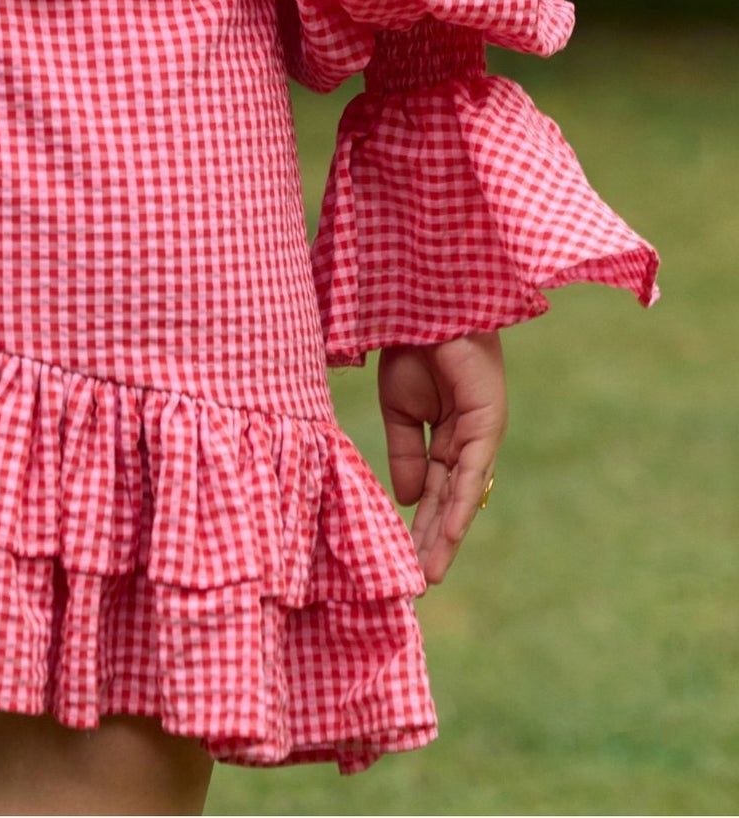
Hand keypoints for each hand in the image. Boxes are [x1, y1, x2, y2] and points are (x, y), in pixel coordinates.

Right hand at [378, 330, 505, 586]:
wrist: (422, 304)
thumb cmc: (411, 342)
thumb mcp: (398, 406)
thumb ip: (405, 452)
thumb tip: (408, 501)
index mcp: (444, 435)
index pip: (432, 490)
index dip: (420, 524)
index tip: (404, 559)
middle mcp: (466, 441)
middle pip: (448, 502)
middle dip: (432, 541)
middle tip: (418, 583)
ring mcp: (479, 435)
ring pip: (462, 497)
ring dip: (446, 536)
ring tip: (429, 574)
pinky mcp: (487, 424)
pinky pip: (472, 474)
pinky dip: (460, 505)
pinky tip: (448, 535)